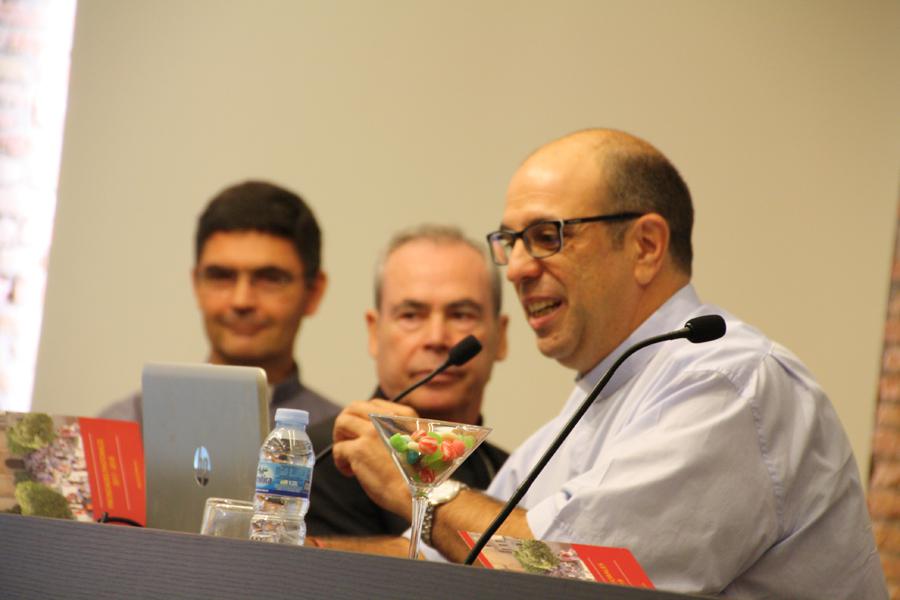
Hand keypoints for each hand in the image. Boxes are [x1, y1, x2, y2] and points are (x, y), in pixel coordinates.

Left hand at [331, 400, 417, 517]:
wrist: (418, 494)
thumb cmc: (418, 477)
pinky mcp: (359, 450)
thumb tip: (374, 436)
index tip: (363, 432)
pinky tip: (349, 472)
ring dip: (339, 438)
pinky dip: (340, 461)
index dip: (363, 418)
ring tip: (346, 456)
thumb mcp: (417, 444)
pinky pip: (339, 448)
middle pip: (354, 408)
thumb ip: (399, 433)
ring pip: (342, 422)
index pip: (373, 404)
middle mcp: (386, 419)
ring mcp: (371, 432)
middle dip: (346, 422)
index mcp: (404, 416)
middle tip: (346, 440)